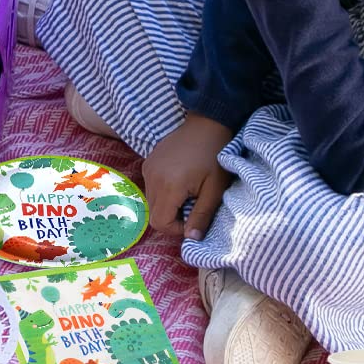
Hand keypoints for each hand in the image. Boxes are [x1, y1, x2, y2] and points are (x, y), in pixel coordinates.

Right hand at [144, 113, 235, 240]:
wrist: (207, 124)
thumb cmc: (215, 156)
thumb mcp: (215, 189)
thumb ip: (202, 216)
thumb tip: (192, 239)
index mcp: (169, 186)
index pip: (160, 223)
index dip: (176, 229)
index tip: (194, 219)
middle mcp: (152, 178)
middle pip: (154, 214)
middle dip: (173, 218)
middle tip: (193, 208)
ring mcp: (148, 169)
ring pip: (152, 202)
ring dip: (168, 206)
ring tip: (188, 194)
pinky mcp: (148, 163)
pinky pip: (151, 187)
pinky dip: (164, 193)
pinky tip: (180, 182)